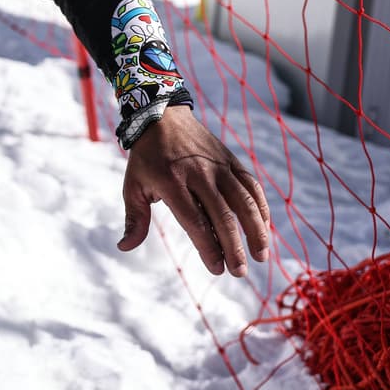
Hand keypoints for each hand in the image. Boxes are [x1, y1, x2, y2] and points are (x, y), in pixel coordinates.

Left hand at [117, 105, 270, 276]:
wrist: (162, 117)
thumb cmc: (146, 158)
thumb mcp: (133, 185)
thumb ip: (135, 218)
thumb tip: (124, 247)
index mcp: (171, 182)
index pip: (195, 222)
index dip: (208, 248)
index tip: (216, 269)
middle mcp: (199, 174)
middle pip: (223, 216)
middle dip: (234, 249)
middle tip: (239, 272)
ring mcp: (219, 166)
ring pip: (244, 202)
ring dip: (256, 232)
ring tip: (260, 257)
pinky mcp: (232, 161)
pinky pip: (252, 186)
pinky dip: (261, 208)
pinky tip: (264, 229)